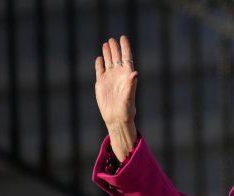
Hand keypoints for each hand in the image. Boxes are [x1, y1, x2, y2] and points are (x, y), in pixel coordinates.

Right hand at [95, 35, 137, 160]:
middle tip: (113, 39)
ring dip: (107, 53)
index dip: (125, 47)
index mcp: (127, 76)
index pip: (126, 58)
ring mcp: (110, 79)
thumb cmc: (126, 110)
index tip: (123, 37)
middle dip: (115, 48)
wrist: (116, 119)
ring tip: (106, 43)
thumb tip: (134, 72)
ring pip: (108, 62)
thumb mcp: (129, 97)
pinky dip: (99, 64)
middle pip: (117, 58)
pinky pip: (100, 71)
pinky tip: (99, 58)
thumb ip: (131, 85)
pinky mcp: (101, 84)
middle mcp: (119, 76)